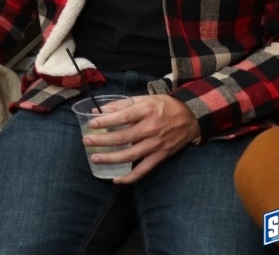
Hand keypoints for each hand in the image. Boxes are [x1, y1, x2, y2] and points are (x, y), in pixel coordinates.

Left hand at [83, 95, 199, 183]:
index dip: (106, 121)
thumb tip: (100, 110)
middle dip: (103, 140)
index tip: (92, 123)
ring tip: (95, 158)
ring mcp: (156, 144)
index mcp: (146, 110)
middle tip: (87, 141)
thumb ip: (122, 104)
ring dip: (111, 158)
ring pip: (130, 155)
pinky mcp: (160, 156)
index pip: (123, 117)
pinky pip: (143, 170)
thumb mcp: (144, 99)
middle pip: (123, 137)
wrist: (190, 117)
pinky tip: (116, 179)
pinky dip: (130, 177)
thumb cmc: (164, 106)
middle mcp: (151, 128)